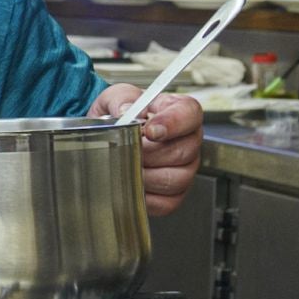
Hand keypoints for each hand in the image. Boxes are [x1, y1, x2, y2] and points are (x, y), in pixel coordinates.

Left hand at [88, 84, 203, 217]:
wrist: (108, 136)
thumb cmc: (119, 114)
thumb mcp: (117, 97)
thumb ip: (122, 98)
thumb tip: (126, 111)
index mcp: (180, 112)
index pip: (190, 114)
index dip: (173, 123)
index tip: (150, 130)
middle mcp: (189, 141)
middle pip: (182, 152)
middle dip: (149, 154)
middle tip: (126, 150)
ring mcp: (185, 169)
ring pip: (176, 179)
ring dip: (145, 175)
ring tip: (125, 166)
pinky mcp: (174, 194)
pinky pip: (167, 202)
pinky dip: (145, 196)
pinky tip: (130, 184)